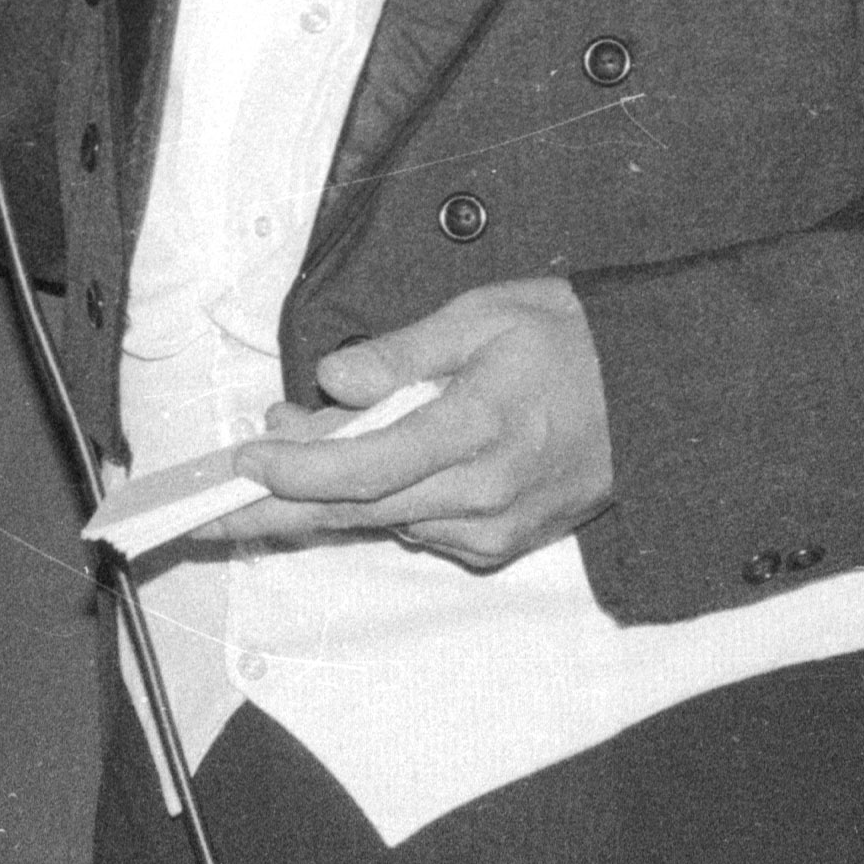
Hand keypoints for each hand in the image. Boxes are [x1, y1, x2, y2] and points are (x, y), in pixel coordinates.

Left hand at [196, 281, 614, 572]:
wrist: (664, 396)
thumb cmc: (571, 342)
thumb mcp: (486, 316)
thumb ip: (403, 354)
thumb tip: (332, 381)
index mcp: (480, 429)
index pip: (364, 469)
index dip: (294, 471)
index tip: (241, 459)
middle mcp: (483, 495)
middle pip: (354, 514)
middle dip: (270, 512)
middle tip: (199, 513)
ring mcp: (494, 530)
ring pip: (382, 519)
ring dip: (327, 491)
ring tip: (295, 434)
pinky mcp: (501, 547)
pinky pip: (417, 526)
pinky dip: (380, 497)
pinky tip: (372, 457)